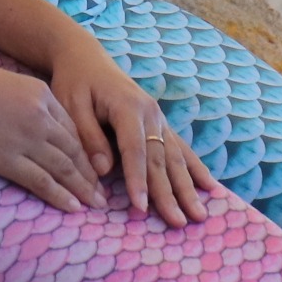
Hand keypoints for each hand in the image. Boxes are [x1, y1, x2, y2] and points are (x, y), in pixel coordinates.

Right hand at [0, 59, 109, 213]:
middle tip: (103, 195)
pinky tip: (73, 207)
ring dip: (83, 189)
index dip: (87, 153)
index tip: (96, 170)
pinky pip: (41, 180)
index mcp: (41, 94)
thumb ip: (25, 104)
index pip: (73, 129)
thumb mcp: (4, 86)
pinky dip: (60, 195)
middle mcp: (39, 115)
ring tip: (96, 206)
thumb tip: (36, 128)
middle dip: (91, 176)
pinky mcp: (5, 157)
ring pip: (64, 167)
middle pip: (75, 150)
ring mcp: (24, 137)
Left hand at [46, 39, 218, 226]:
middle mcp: (150, 113)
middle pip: (161, 159)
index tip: (141, 208)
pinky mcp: (161, 124)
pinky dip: (196, 169)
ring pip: (176, 158)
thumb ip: (88, 136)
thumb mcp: (71, 104)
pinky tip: (210, 187)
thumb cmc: (75, 83)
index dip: (138, 181)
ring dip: (189, 188)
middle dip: (171, 193)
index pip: (134, 151)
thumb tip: (104, 170)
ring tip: (200, 214)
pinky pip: (181, 149)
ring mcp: (159, 118)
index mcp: (127, 108)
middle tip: (181, 222)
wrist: (87, 59)